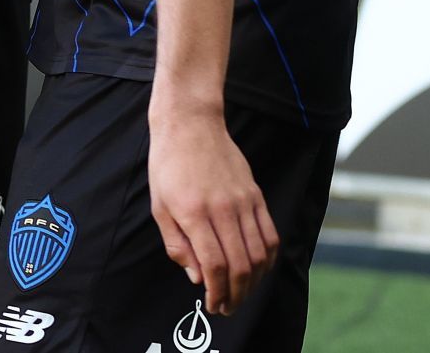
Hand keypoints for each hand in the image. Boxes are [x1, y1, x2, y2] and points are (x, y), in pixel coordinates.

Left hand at [149, 107, 279, 317]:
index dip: (217, 292)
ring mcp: (243, 201)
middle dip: (237, 294)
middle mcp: (223, 209)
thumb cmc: (168, 164)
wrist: (190, 123)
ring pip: (260, 253)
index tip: (214, 305)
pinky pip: (270, 234)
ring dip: (254, 282)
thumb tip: (196, 276)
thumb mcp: (159, 205)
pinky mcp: (255, 194)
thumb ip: (176, 244)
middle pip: (241, 265)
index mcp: (193, 212)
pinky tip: (259, 268)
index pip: (214, 264)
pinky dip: (268, 258)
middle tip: (228, 307)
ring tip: (242, 293)